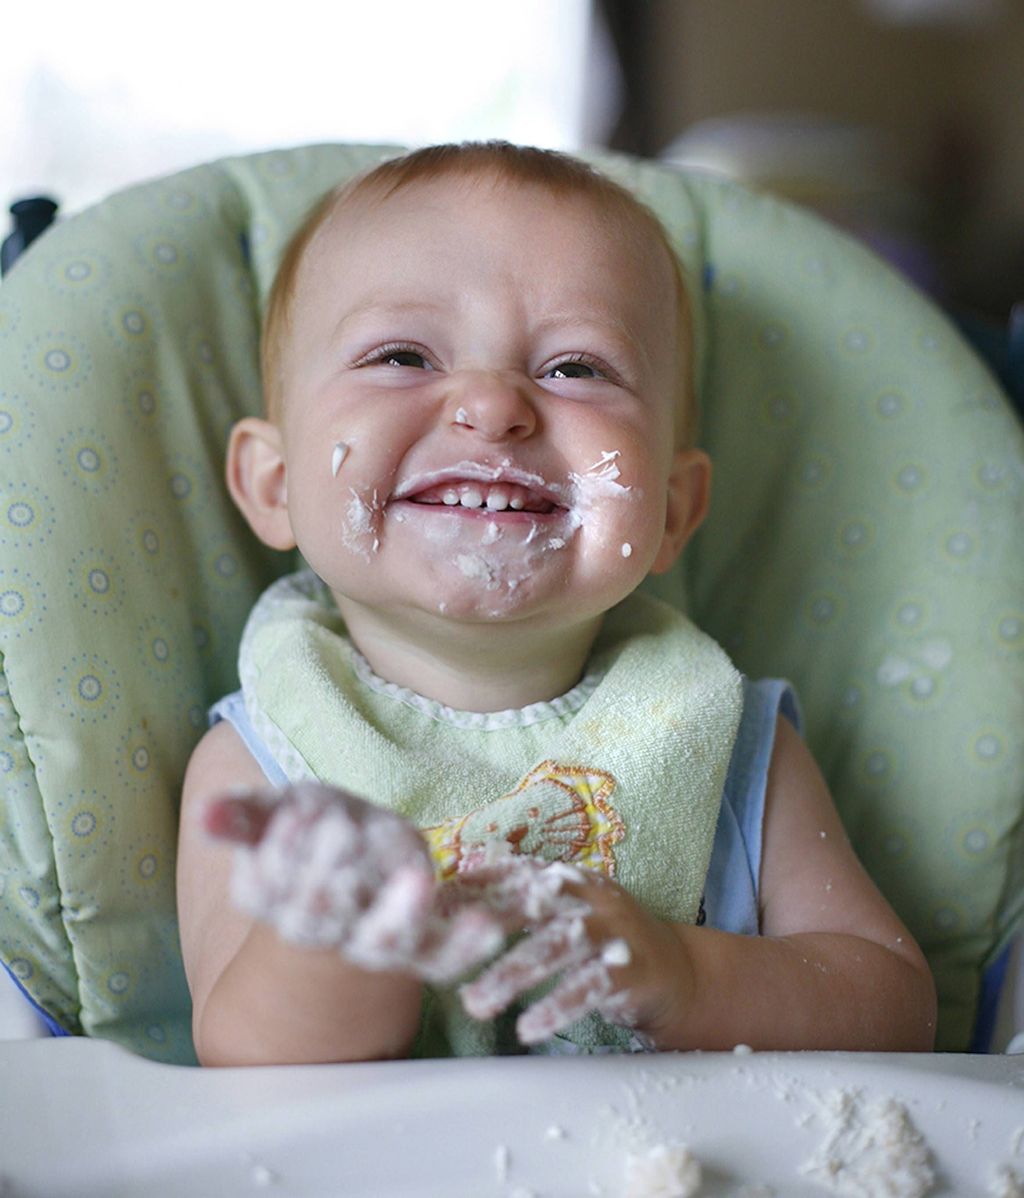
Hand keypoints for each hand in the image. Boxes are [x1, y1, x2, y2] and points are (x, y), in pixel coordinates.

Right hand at [204, 782, 502, 983]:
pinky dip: (462, 947)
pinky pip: (440, 958)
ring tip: (416, 881)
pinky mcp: (420, 946)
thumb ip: (244, 816)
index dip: (280, 854)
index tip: (297, 813)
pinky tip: (486, 927)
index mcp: (277, 899)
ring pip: (380, 944)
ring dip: (397, 916)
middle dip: (329, 877)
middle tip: (342, 830)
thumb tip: (203, 814)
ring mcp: (372, 941)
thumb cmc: (310, 826)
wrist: (356, 851)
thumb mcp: (277, 810)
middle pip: (319, 918)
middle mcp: (322, 930)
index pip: (268, 888)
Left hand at [453, 855, 689, 1045]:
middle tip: (445, 955)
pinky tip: (527, 1028)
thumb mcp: (564, 911)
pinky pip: (589, 988)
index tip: (435, 906)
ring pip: (557, 946)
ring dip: (513, 974)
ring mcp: (615, 932)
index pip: (517, 873)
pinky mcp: (631, 971)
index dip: (476, 886)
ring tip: (477, 1003)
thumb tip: (459, 883)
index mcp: (571, 879)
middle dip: (488, 926)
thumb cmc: (603, 941)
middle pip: (535, 902)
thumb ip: (520, 897)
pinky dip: (556, 1007)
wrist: (676, 972)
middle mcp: (592, 897)